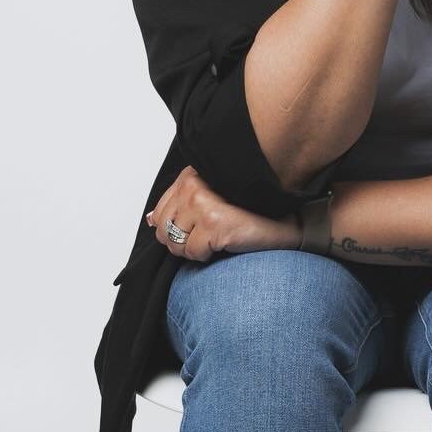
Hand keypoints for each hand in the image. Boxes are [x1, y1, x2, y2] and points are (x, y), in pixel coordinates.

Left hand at [145, 165, 301, 260]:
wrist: (281, 225)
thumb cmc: (248, 214)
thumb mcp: (208, 204)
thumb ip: (178, 207)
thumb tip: (150, 219)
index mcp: (190, 176)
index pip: (159, 211)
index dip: (176, 227)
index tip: (199, 226)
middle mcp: (194, 185)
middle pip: (163, 228)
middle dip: (182, 240)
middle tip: (208, 235)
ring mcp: (203, 203)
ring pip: (175, 243)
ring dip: (194, 249)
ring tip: (216, 238)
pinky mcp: (213, 223)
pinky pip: (192, 253)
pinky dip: (207, 256)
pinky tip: (225, 242)